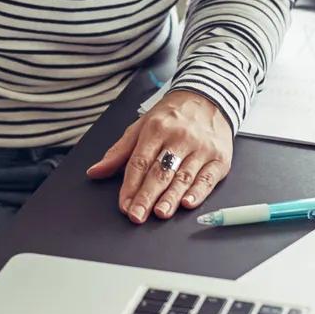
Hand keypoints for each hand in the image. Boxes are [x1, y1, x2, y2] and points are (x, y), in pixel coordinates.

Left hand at [86, 90, 233, 224]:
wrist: (208, 97)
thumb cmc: (171, 116)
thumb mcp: (141, 126)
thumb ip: (119, 152)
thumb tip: (94, 172)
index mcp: (156, 129)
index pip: (140, 162)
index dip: (130, 185)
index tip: (124, 205)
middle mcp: (179, 137)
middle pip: (160, 171)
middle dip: (147, 196)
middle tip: (137, 216)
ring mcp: (201, 147)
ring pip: (183, 176)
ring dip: (171, 197)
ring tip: (160, 213)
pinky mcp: (220, 157)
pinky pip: (208, 178)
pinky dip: (198, 192)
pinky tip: (188, 203)